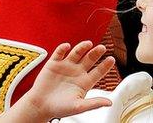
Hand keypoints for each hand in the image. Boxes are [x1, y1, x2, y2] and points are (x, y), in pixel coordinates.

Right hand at [0, 40, 114, 122]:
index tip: (111, 59)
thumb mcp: (79, 107)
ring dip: (82, 47)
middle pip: (89, 59)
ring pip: (76, 53)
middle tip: (102, 48)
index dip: (105, 65)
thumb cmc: (59, 108)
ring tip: (88, 44)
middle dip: (96, 53)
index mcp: (84, 82)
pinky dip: (63, 48)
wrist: (41, 105)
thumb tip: (110, 103)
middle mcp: (77, 72)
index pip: (98, 72)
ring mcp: (66, 66)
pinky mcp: (53, 63)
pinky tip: (67, 46)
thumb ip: (94, 103)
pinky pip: (59, 53)